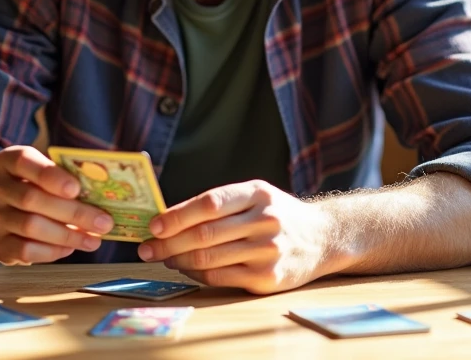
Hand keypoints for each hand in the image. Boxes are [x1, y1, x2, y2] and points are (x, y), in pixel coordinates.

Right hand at [0, 146, 113, 265]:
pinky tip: (71, 248)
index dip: (50, 175)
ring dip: (68, 235)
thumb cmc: (34, 188)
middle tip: (104, 222)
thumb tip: (102, 193)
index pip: (23, 161)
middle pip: (32, 199)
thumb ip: (66, 177)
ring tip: (94, 240)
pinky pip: (26, 250)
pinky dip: (52, 251)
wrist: (2, 215)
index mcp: (7, 161)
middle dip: (73, 212)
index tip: (76, 188)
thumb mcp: (45, 174)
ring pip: (31, 226)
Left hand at [136, 180, 333, 294]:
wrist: (323, 238)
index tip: (153, 225)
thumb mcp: (256, 196)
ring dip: (179, 260)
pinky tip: (187, 269)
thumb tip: (169, 219)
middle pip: (205, 234)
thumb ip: (220, 204)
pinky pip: (220, 277)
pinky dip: (197, 274)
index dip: (177, 215)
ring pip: (209, 258)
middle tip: (147, 248)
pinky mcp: (267, 278)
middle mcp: (265, 220)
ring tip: (164, 258)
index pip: (209, 204)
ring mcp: (267, 251)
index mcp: (257, 193)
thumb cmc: (278, 215)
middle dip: (169, 242)